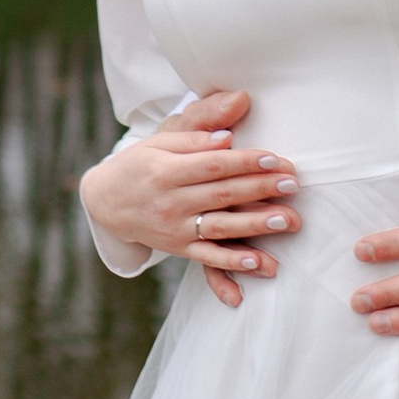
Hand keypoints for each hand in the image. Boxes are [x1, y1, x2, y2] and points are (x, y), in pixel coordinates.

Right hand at [79, 87, 297, 310]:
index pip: (212, 165)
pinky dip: (231, 263)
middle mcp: (170, 201)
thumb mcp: (159, 141)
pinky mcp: (179, 248)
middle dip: (260, 189)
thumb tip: (228, 135)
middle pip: (221, 194)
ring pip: (220, 227)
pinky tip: (256, 262)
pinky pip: (207, 258)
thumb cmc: (140, 163)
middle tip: (293, 184)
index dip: (245, 162)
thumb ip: (194, 135)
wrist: (105, 201)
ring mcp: (174, 228)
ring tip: (286, 220)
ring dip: (255, 225)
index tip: (274, 160)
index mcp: (165, 170)